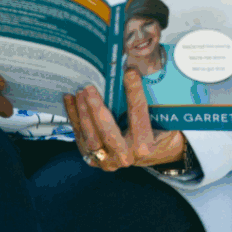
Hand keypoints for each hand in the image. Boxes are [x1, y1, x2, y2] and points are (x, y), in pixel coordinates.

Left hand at [62, 68, 184, 170]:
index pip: (138, 114)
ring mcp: (108, 161)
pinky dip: (74, 117)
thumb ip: (151, 99)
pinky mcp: (94, 160)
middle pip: (108, 132)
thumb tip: (135, 70)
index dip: (134, 92)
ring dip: (82, 113)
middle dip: (96, 109)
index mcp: (144, 145)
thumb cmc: (159, 132)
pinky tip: (70, 100)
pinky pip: (81, 137)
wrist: (153, 155)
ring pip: (91, 137)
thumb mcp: (162, 117)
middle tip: (89, 88)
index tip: (129, 73)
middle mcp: (126, 156)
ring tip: (79, 92)